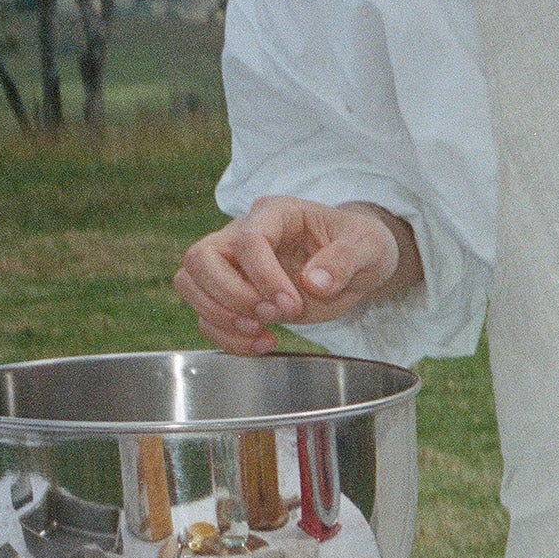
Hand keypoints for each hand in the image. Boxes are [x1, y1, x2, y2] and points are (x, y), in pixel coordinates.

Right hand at [174, 197, 417, 354]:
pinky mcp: (235, 295)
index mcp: (275, 214)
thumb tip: (313, 283)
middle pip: (199, 258)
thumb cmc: (360, 244)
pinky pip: (206, 316)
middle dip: (230, 295)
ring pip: (190, 284)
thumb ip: (344, 261)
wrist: (358, 262)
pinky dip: (226, 337)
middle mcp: (243, 235)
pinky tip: (265, 344)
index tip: (292, 305)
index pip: (247, 241)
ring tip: (264, 332)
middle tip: (273, 316)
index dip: (263, 277)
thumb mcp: (368, 247)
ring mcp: (233, 265)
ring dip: (220, 317)